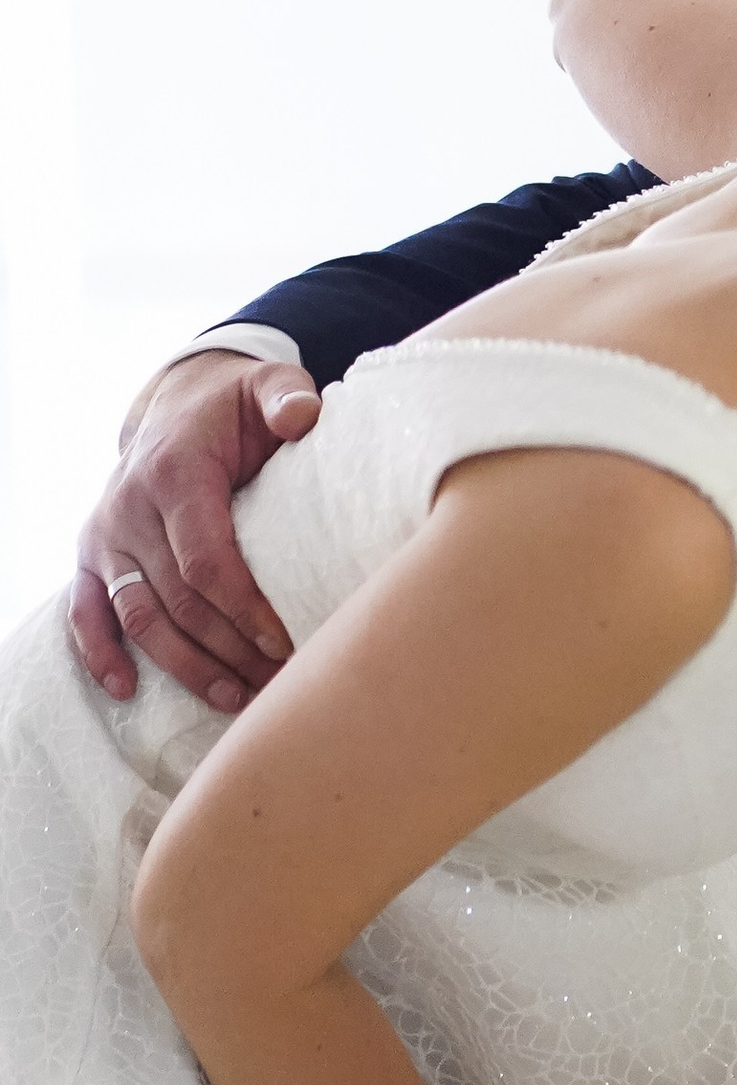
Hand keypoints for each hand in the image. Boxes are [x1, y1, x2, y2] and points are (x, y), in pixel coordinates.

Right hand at [68, 351, 322, 711]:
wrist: (178, 404)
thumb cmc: (234, 408)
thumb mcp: (266, 386)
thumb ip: (285, 395)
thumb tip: (303, 415)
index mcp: (174, 473)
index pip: (205, 559)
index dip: (243, 608)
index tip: (284, 644)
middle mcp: (129, 507)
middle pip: (177, 600)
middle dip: (229, 649)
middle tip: (279, 683)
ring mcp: (105, 535)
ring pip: (139, 616)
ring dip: (183, 665)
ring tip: (234, 698)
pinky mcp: (92, 554)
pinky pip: (85, 610)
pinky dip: (99, 653)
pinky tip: (126, 690)